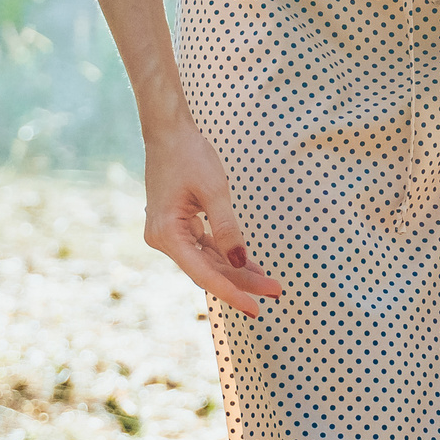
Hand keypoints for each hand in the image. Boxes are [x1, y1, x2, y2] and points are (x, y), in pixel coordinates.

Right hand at [143, 116, 283, 317]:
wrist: (169, 132)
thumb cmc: (189, 156)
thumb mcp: (214, 191)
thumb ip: (227, 229)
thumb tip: (240, 262)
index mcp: (166, 234)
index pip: (203, 273)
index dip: (231, 292)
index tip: (256, 308)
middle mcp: (163, 239)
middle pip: (207, 271)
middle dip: (242, 283)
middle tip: (276, 292)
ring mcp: (169, 235)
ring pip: (208, 262)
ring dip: (237, 272)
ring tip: (270, 283)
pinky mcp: (178, 228)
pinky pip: (205, 249)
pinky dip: (227, 257)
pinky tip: (250, 266)